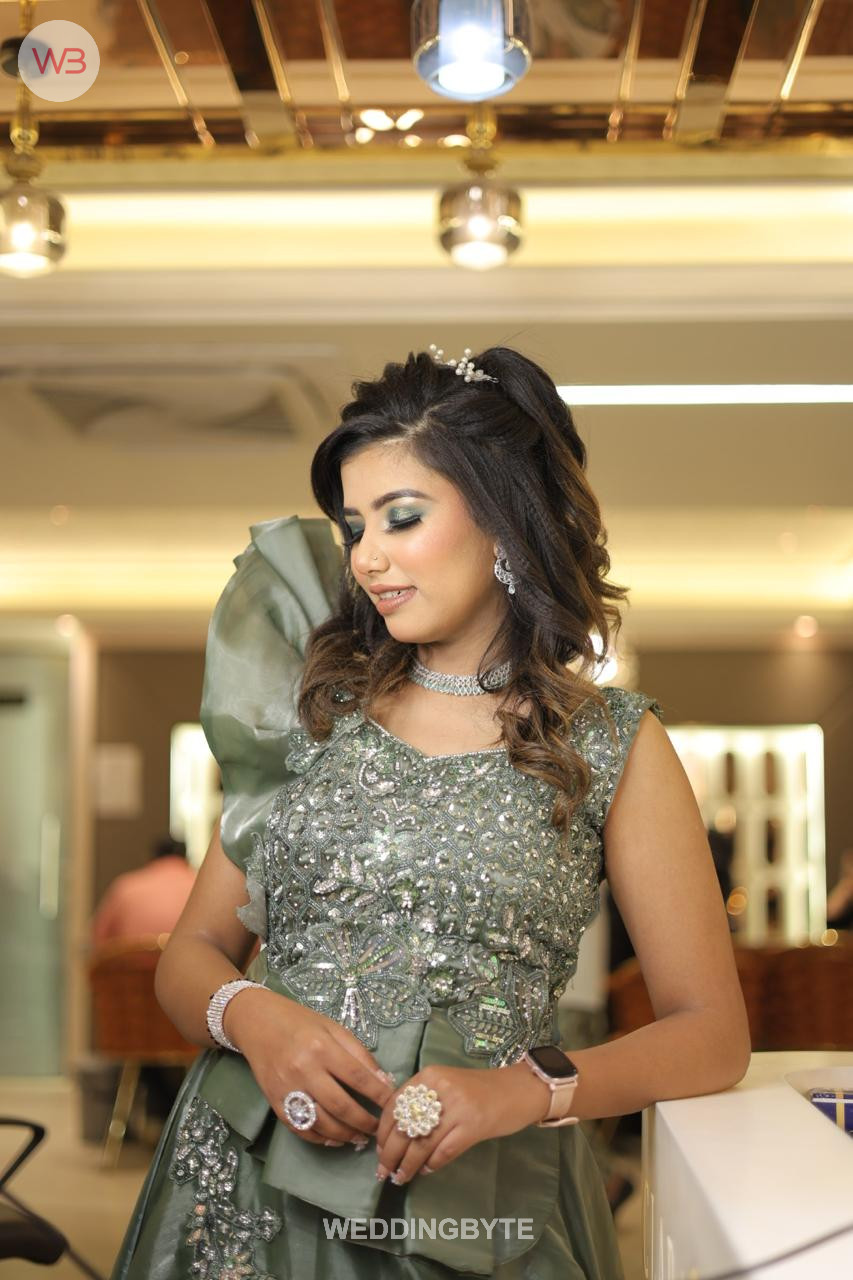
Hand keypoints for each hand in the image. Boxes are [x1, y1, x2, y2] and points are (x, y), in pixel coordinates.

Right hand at [223, 987, 395, 1148]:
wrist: (257, 1022)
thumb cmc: (300, 1022)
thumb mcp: (333, 1028)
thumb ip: (358, 1053)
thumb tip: (383, 1081)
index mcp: (322, 1047)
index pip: (358, 1077)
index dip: (379, 1094)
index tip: (393, 1105)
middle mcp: (304, 1070)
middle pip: (341, 1106)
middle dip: (364, 1122)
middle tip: (378, 1130)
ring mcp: (287, 1089)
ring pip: (321, 1123)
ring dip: (344, 1135)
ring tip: (360, 1137)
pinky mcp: (274, 1102)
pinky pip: (300, 1128)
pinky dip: (320, 1138)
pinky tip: (335, 1138)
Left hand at [374, 1061, 550, 1184]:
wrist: (519, 1089)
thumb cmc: (479, 1090)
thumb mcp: (446, 1085)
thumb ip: (423, 1100)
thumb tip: (394, 1133)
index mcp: (429, 1076)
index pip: (395, 1105)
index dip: (383, 1132)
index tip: (378, 1149)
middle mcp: (440, 1088)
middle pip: (405, 1127)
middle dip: (390, 1153)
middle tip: (383, 1171)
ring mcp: (457, 1108)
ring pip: (421, 1144)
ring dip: (407, 1165)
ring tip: (400, 1177)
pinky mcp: (473, 1126)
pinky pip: (443, 1152)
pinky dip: (431, 1165)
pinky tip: (426, 1171)